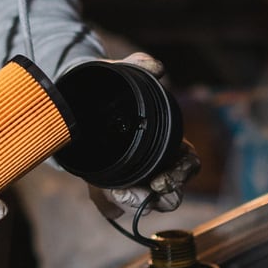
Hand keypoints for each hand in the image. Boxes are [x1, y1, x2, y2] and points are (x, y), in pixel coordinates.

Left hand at [79, 52, 200, 220]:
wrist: (80, 96)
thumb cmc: (113, 85)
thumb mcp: (126, 71)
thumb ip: (141, 66)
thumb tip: (156, 68)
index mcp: (169, 142)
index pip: (188, 165)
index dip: (181, 174)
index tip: (162, 180)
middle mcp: (156, 164)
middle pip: (169, 195)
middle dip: (156, 198)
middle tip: (138, 192)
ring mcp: (132, 176)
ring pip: (141, 202)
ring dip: (130, 201)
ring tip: (114, 192)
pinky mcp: (107, 182)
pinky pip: (112, 202)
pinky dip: (109, 202)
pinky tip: (102, 192)